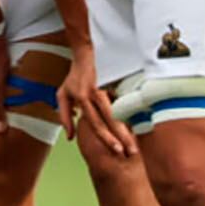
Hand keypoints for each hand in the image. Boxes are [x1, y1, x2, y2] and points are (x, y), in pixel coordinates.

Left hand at [57, 40, 135, 156]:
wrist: (86, 52)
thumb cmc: (74, 76)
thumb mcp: (63, 95)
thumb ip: (65, 117)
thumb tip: (70, 138)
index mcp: (82, 98)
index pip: (96, 123)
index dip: (107, 138)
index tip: (117, 151)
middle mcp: (95, 93)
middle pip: (111, 120)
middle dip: (122, 138)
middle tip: (132, 153)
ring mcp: (107, 87)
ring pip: (120, 111)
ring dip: (129, 127)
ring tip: (138, 141)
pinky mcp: (116, 81)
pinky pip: (125, 100)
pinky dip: (133, 113)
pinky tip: (141, 124)